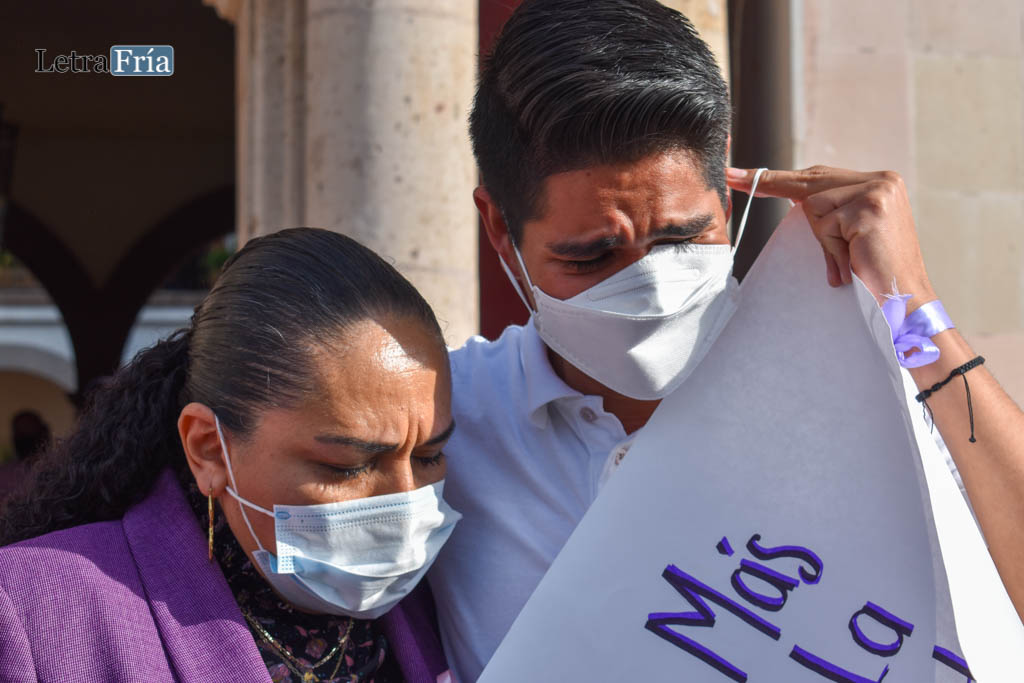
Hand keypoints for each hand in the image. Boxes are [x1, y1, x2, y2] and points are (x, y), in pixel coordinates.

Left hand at [726, 166, 936, 309]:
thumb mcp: (852, 234)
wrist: (907, 299)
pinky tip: (856, 258)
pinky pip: (825, 225)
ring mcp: (878, 191)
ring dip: (824, 237)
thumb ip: (833, 214)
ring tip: (852, 256)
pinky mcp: (870, 209)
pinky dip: (832, 247)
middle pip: (813, 181)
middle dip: (773, 184)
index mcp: (879, 182)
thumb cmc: (876, 272)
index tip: (741, 174)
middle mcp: (882, 180)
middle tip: (733, 176)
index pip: (820, 175)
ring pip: (814, 206)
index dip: (781, 177)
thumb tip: (800, 203)